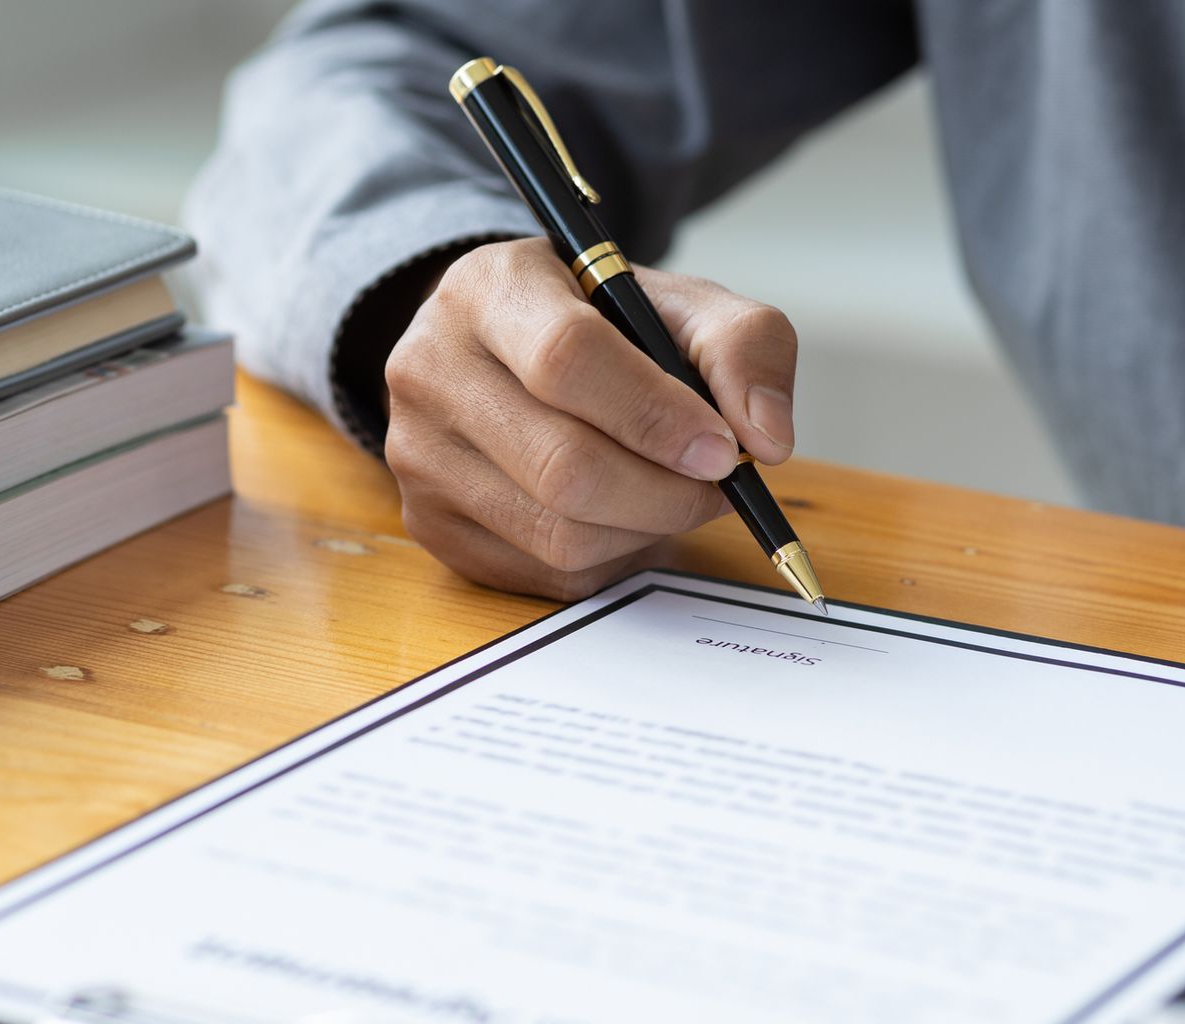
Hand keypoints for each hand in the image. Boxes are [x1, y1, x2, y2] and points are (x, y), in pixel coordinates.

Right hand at [383, 238, 797, 599]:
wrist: (506, 353)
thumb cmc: (600, 326)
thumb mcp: (677, 303)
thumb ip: (744, 346)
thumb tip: (766, 439)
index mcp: (488, 289)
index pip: (567, 360)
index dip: (656, 416)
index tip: (721, 450)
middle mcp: (431, 368)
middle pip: (564, 466)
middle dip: (665, 493)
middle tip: (714, 486)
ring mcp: (418, 454)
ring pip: (556, 533)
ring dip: (644, 531)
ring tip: (672, 496)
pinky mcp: (428, 523)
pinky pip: (542, 572)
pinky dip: (608, 559)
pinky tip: (623, 519)